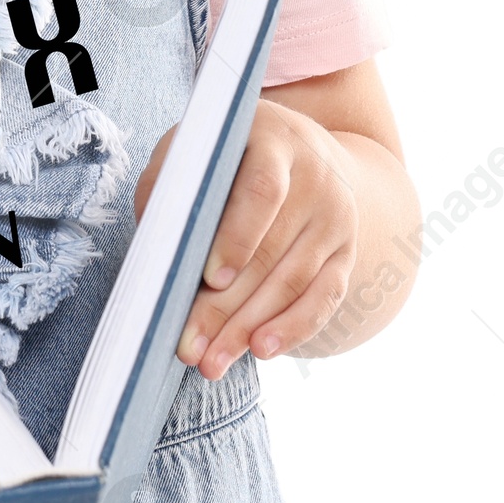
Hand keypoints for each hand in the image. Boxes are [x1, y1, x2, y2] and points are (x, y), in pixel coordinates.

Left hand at [133, 97, 358, 377]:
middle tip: (190, 347)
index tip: (210, 278)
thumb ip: (171, 185)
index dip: (238, 236)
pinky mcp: (346, 251)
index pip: (263, 190)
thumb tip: (157, 246)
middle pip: (273, 250)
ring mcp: (337, 216)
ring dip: (251, 328)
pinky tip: (262, 351)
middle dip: (228, 305)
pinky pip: (325, 298)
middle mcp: (315, 176)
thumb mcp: (197, 152)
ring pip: (295, 281)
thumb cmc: (228, 158)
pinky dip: (293, 329)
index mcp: (274, 140)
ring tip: (213, 362)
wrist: (304, 151)